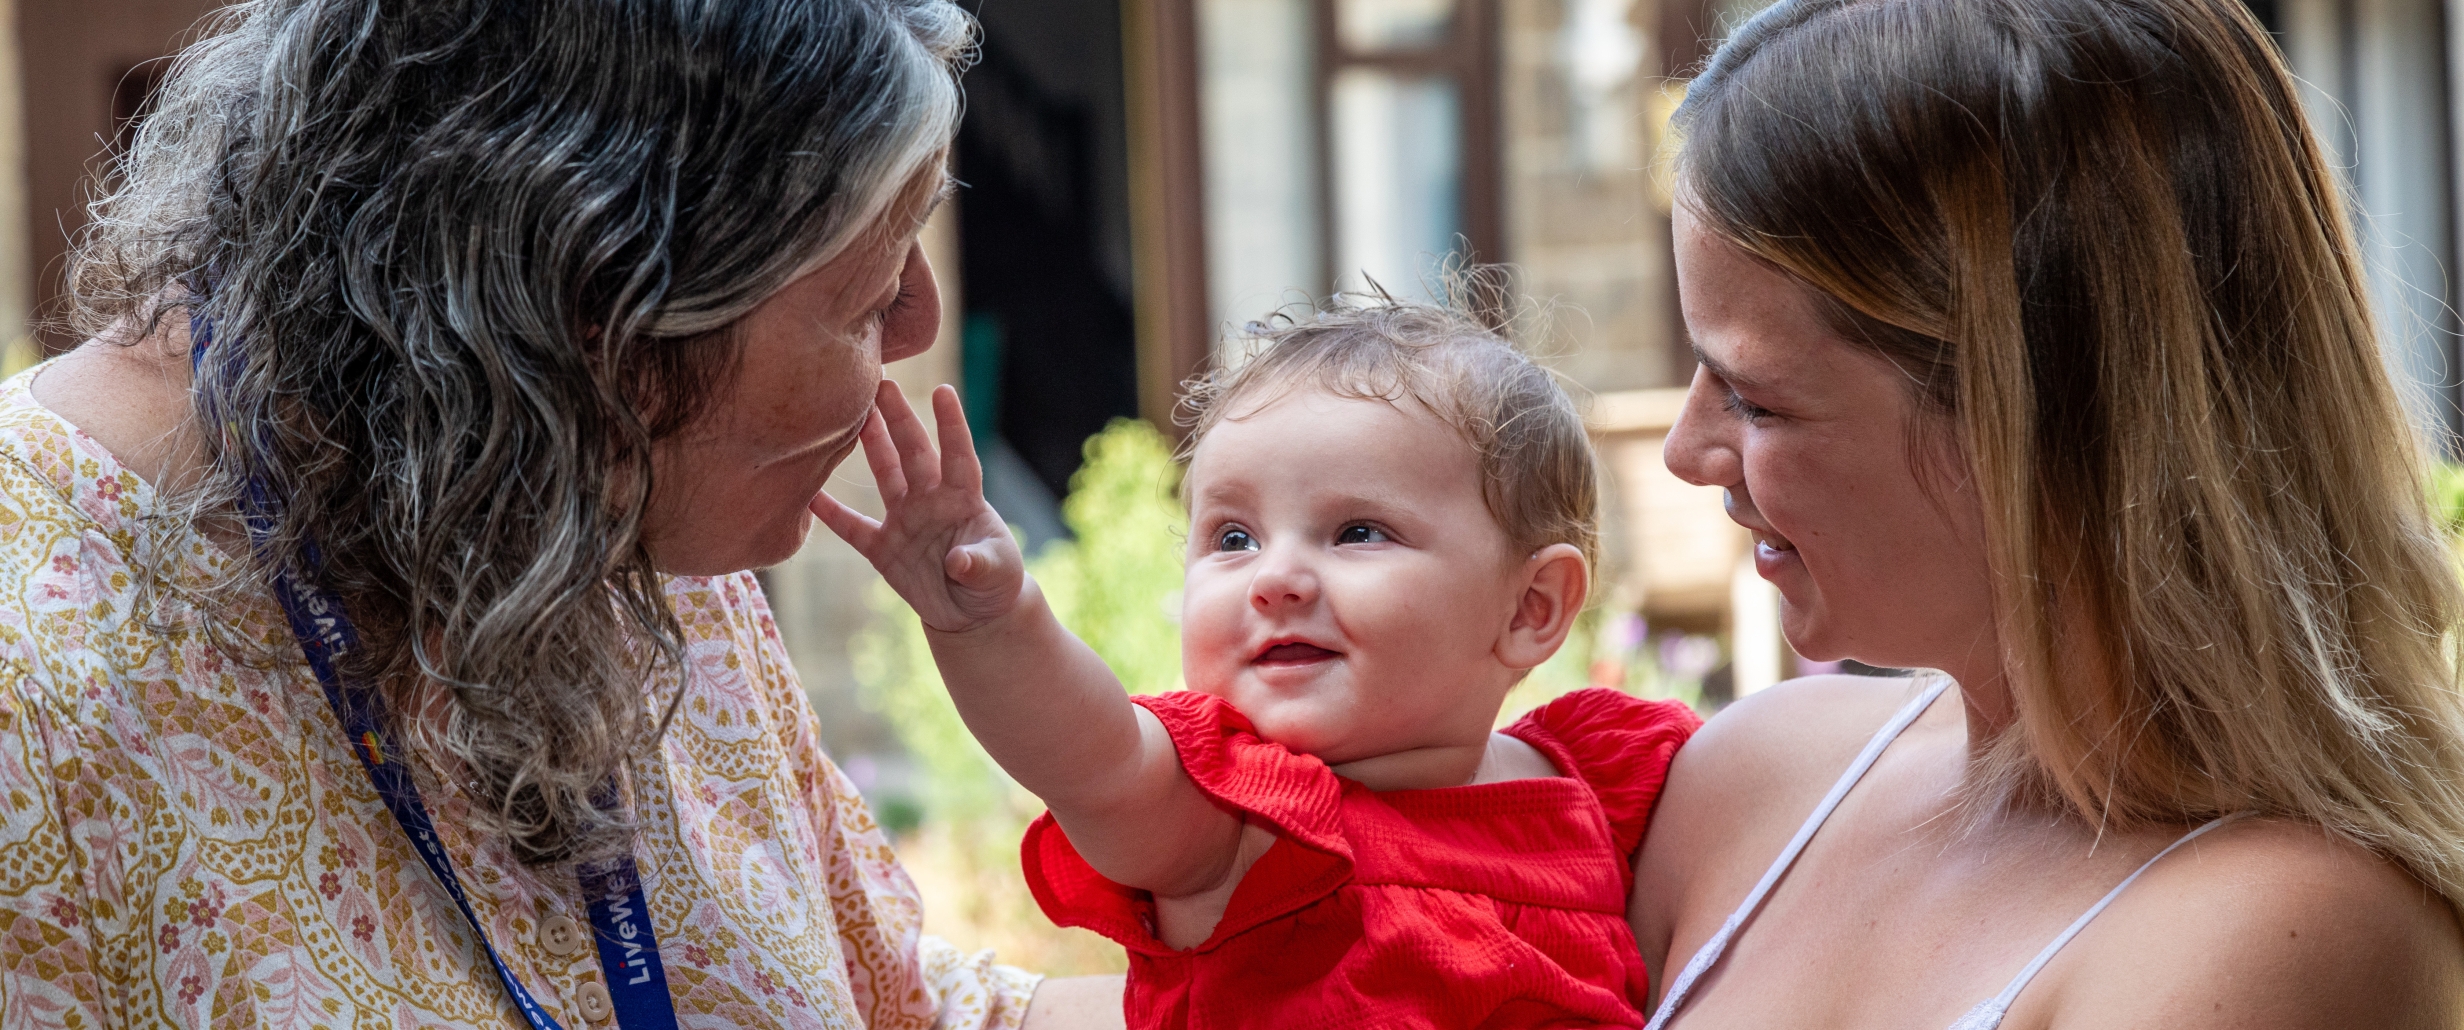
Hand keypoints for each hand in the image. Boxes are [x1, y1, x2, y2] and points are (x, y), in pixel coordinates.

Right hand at [813, 382, 1024, 633]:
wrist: (971, 612)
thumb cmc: (994, 583)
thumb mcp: (998, 575)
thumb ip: (980, 564)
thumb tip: (959, 561)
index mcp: (964, 499)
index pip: (959, 456)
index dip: (952, 426)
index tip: (944, 392)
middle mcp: (932, 500)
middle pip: (914, 453)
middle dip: (900, 419)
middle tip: (883, 383)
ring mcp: (905, 521)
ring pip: (885, 474)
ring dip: (870, 445)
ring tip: (851, 414)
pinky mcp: (883, 549)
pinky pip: (853, 528)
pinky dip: (832, 514)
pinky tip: (809, 494)